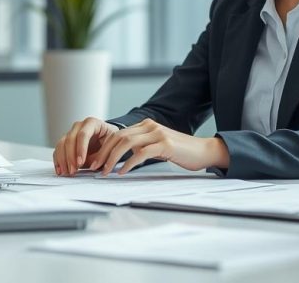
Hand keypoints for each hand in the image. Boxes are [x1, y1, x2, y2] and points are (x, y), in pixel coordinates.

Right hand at [52, 117, 119, 175]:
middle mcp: (79, 126)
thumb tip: (93, 165)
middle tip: (73, 170)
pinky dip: (58, 160)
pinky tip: (60, 170)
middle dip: (70, 156)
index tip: (80, 162)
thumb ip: (102, 155)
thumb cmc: (110, 140)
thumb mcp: (111, 145)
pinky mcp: (66, 142)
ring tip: (67, 172)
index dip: (80, 149)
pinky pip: (58, 150)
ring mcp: (71, 133)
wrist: (107, 139)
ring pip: (61, 144)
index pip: (83, 134)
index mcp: (92, 123)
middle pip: (70, 139)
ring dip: (63, 160)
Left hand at [87, 118, 229, 175]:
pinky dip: (128, 163)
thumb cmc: (180, 152)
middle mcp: (149, 126)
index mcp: (146, 125)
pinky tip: (122, 172)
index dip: (104, 148)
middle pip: (118, 137)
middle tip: (95, 168)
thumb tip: (121, 159)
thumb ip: (141, 147)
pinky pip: (140, 153)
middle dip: (103, 153)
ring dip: (112, 158)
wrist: (203, 151)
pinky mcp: (165, 144)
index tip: (96, 162)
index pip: (118, 134)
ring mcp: (157, 133)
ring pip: (126, 143)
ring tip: (105, 171)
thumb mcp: (157, 147)